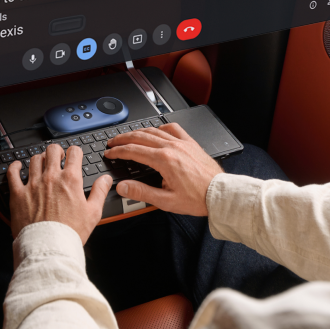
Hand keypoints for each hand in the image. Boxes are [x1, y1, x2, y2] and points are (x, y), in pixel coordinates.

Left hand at [8, 143, 112, 243]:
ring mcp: (33, 184)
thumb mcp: (93, 213)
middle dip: (57, 151)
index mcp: (70, 180)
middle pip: (52, 151)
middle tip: (58, 157)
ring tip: (41, 163)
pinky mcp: (18, 194)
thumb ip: (100, 192)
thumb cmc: (70, 232)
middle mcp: (51, 178)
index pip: (74, 152)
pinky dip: (15, 167)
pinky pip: (13, 173)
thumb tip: (106, 179)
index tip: (74, 155)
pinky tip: (17, 166)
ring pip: (34, 159)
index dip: (75, 151)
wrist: (49, 246)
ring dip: (40, 158)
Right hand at [103, 123, 222, 216]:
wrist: (219, 194)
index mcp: (164, 160)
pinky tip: (156, 131)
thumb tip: (123, 187)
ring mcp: (182, 142)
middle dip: (123, 138)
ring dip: (137, 132)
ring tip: (128, 136)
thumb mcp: (165, 201)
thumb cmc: (197, 198)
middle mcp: (172, 147)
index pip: (133, 151)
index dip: (118, 152)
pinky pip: (173, 128)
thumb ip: (141, 192)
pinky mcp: (190, 143)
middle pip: (140, 137)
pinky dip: (160, 127)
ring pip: (154, 130)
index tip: (109, 153)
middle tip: (112, 142)